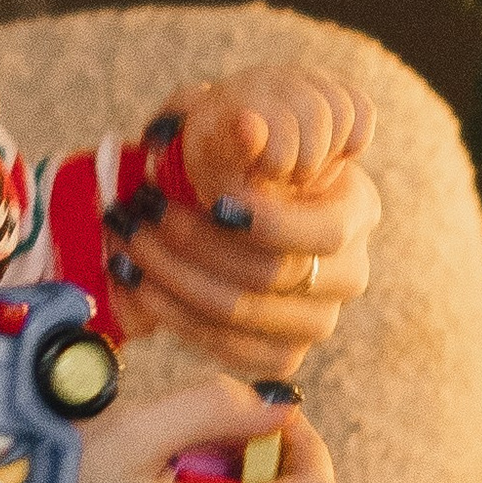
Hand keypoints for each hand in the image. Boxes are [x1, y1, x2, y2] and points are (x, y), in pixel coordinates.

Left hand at [120, 77, 381, 381]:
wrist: (229, 198)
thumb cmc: (237, 156)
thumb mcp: (240, 127)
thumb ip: (238, 128)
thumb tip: (247, 129)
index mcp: (356, 208)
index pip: (324, 231)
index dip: (267, 222)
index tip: (212, 200)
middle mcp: (348, 272)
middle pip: (272, 275)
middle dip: (196, 244)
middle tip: (140, 213)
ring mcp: (318, 320)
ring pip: (241, 315)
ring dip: (172, 279)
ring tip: (125, 242)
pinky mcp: (282, 355)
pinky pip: (226, 348)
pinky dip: (172, 315)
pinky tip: (134, 281)